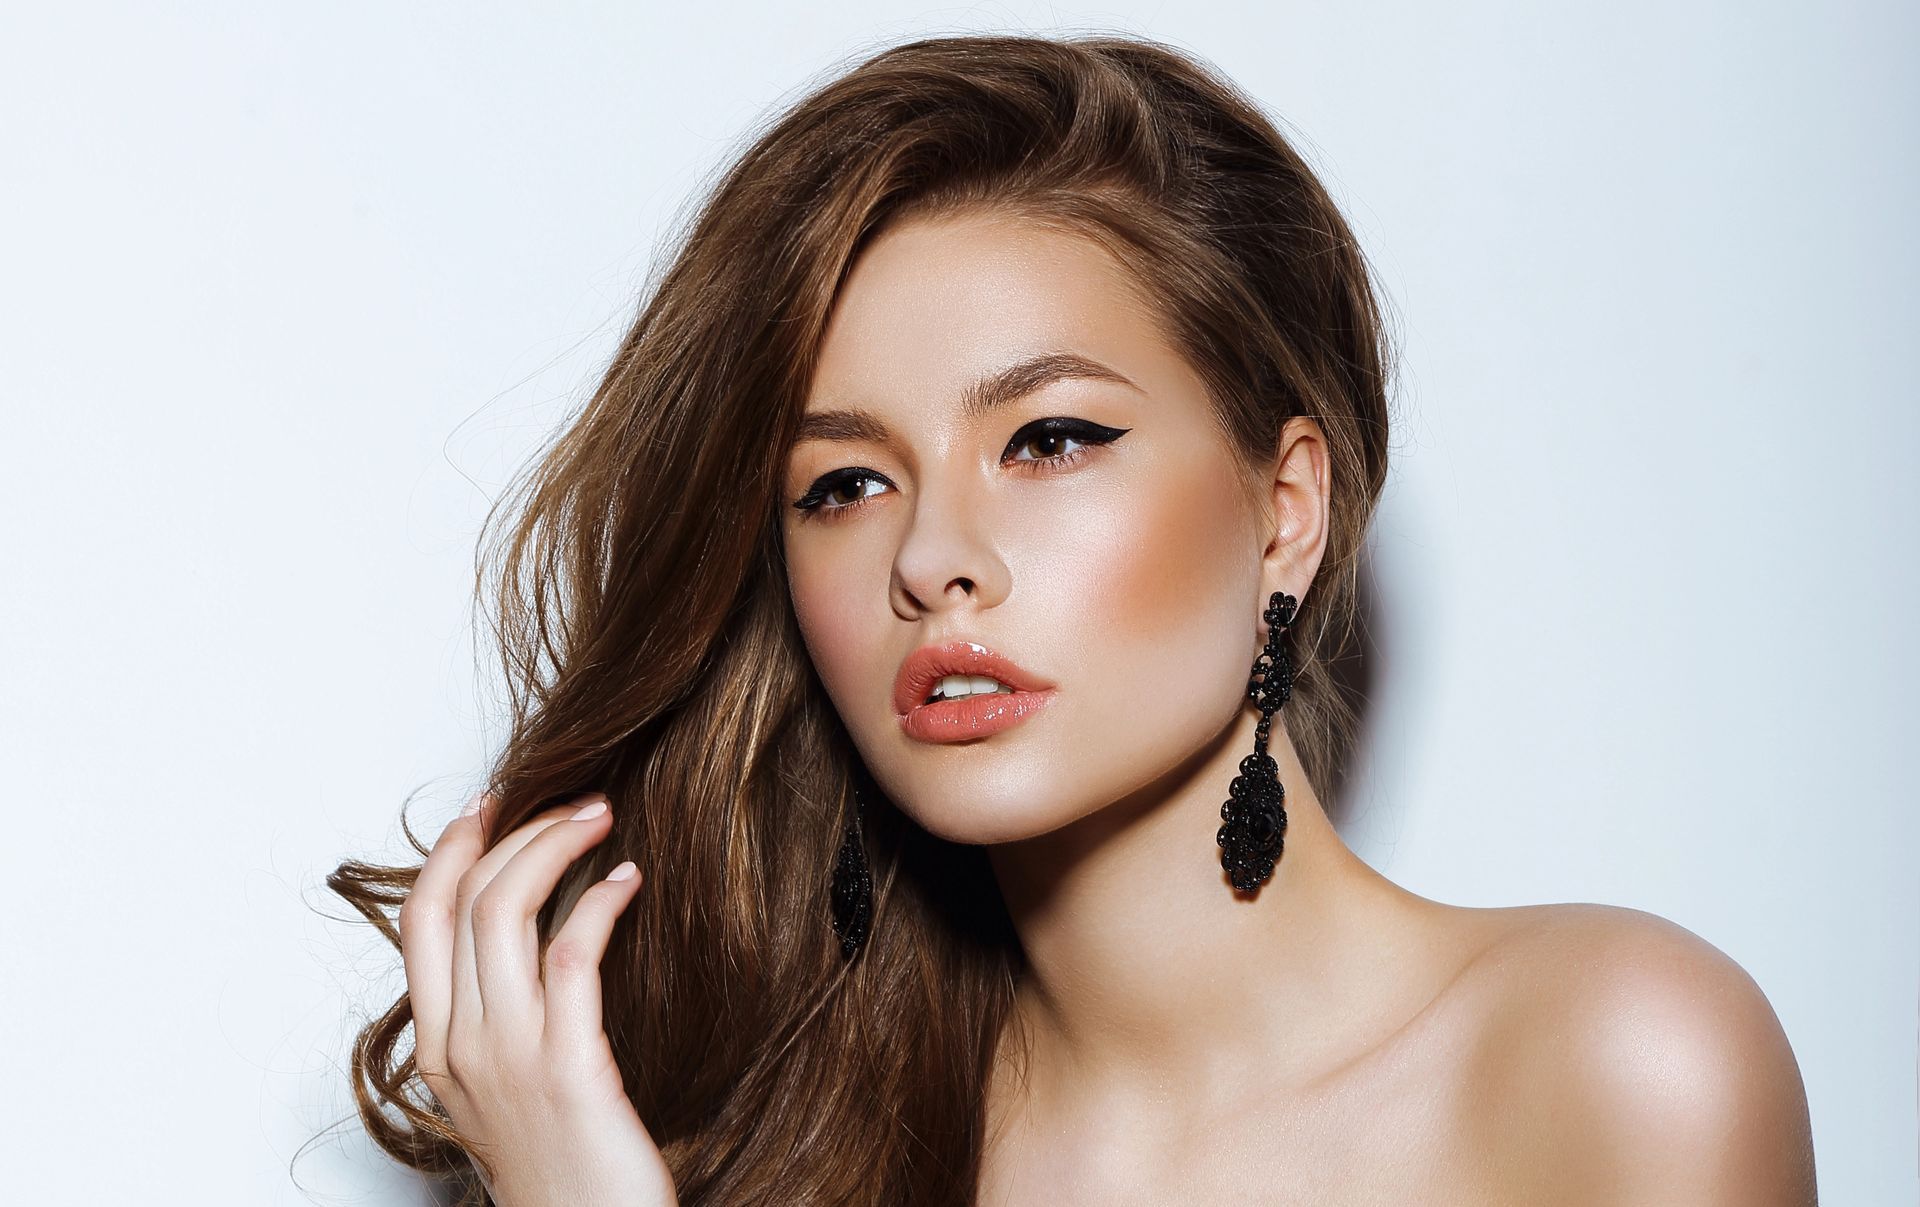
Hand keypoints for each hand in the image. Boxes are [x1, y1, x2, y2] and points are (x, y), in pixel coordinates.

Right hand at [399, 792, 675, 1206]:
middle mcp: (460, 1047)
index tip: (488, 805)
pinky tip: (629, 880)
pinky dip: (599, 902)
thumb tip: (530, 941)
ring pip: (507, 912)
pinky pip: (571, 955)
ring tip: (601, 818)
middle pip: (464, 901)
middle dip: (516, 831)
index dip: (451, 851)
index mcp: (436, 1048)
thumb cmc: (562, 1169)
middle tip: (570, 799)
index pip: (420, 921)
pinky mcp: (568, 1067)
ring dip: (557, 847)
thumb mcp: (504, 1090)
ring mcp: (508, 1057)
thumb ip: (498, 1021)